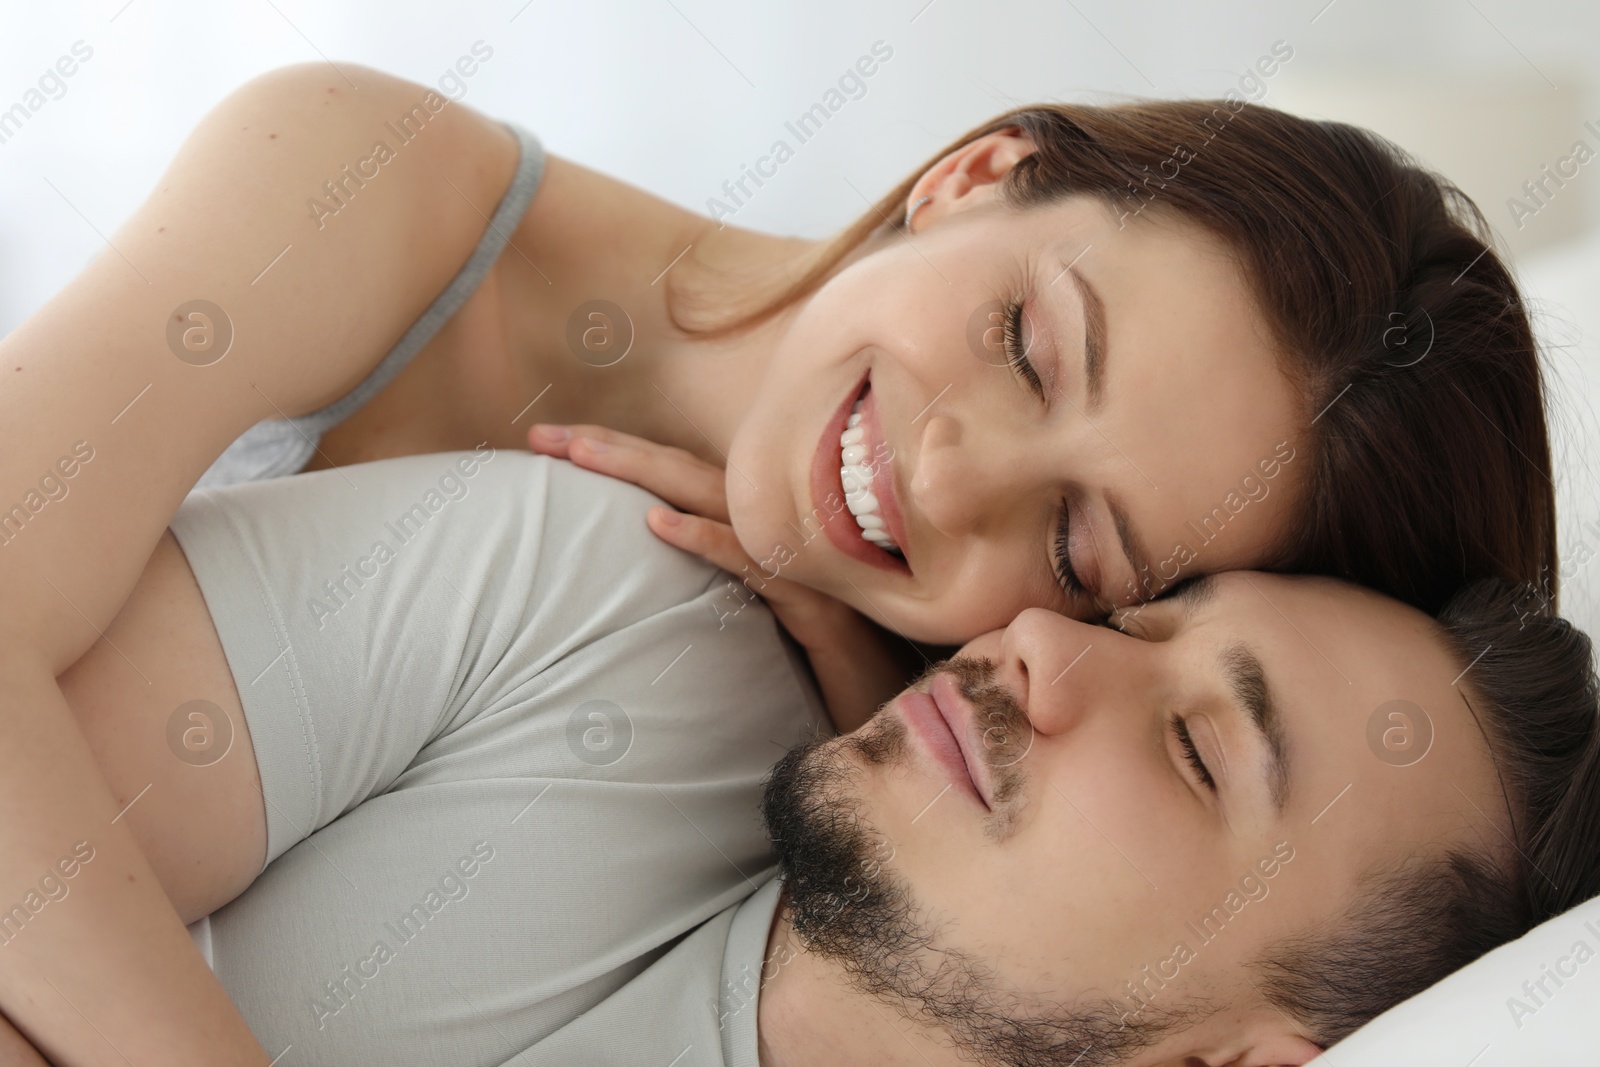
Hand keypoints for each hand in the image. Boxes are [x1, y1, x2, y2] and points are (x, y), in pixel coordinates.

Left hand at [527, 423, 913, 730]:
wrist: (907, 726)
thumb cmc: (836, 683)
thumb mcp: (761, 634)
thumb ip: (721, 598)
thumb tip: (658, 580)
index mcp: (766, 539)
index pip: (686, 482)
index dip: (624, 457)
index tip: (556, 445)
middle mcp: (786, 539)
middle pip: (691, 476)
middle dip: (614, 451)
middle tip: (543, 436)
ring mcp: (807, 569)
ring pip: (718, 503)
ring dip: (645, 475)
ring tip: (580, 457)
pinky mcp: (823, 613)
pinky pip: (758, 567)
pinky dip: (708, 541)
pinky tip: (658, 524)